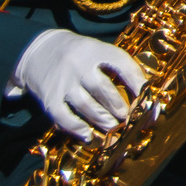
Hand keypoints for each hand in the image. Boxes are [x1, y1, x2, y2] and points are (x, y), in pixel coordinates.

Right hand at [12, 30, 144, 140]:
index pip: (121, 63)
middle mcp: (78, 65)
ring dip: (102, 119)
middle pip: (102, 88)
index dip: (137, 81)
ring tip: (114, 128)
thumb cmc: (79, 55)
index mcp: (96, 49)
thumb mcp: (98, 50)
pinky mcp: (48, 98)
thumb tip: (143, 93)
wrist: (39, 51)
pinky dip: (77, 128)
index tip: (146, 97)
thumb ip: (117, 67)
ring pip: (85, 104)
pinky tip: (89, 135)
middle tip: (129, 117)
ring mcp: (62, 82)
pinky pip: (63, 116)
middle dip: (118, 106)